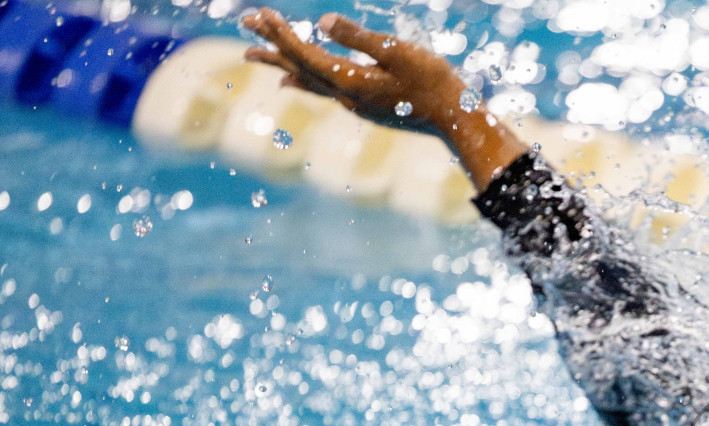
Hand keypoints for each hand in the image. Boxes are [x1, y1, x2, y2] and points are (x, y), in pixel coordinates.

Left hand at [243, 8, 462, 134]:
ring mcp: (355, 104)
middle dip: (272, 44)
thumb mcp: (397, 52)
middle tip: (245, 25)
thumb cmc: (433, 83)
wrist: (456, 120)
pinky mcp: (365, 106)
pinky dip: (303, 80)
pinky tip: (294, 81)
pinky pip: (323, 90)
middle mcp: (346, 96)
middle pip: (299, 67)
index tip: (260, 14)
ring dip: (281, 63)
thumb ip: (359, 37)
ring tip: (255, 55)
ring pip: (307, 80)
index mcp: (351, 81)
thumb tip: (321, 21)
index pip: (305, 54)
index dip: (281, 33)